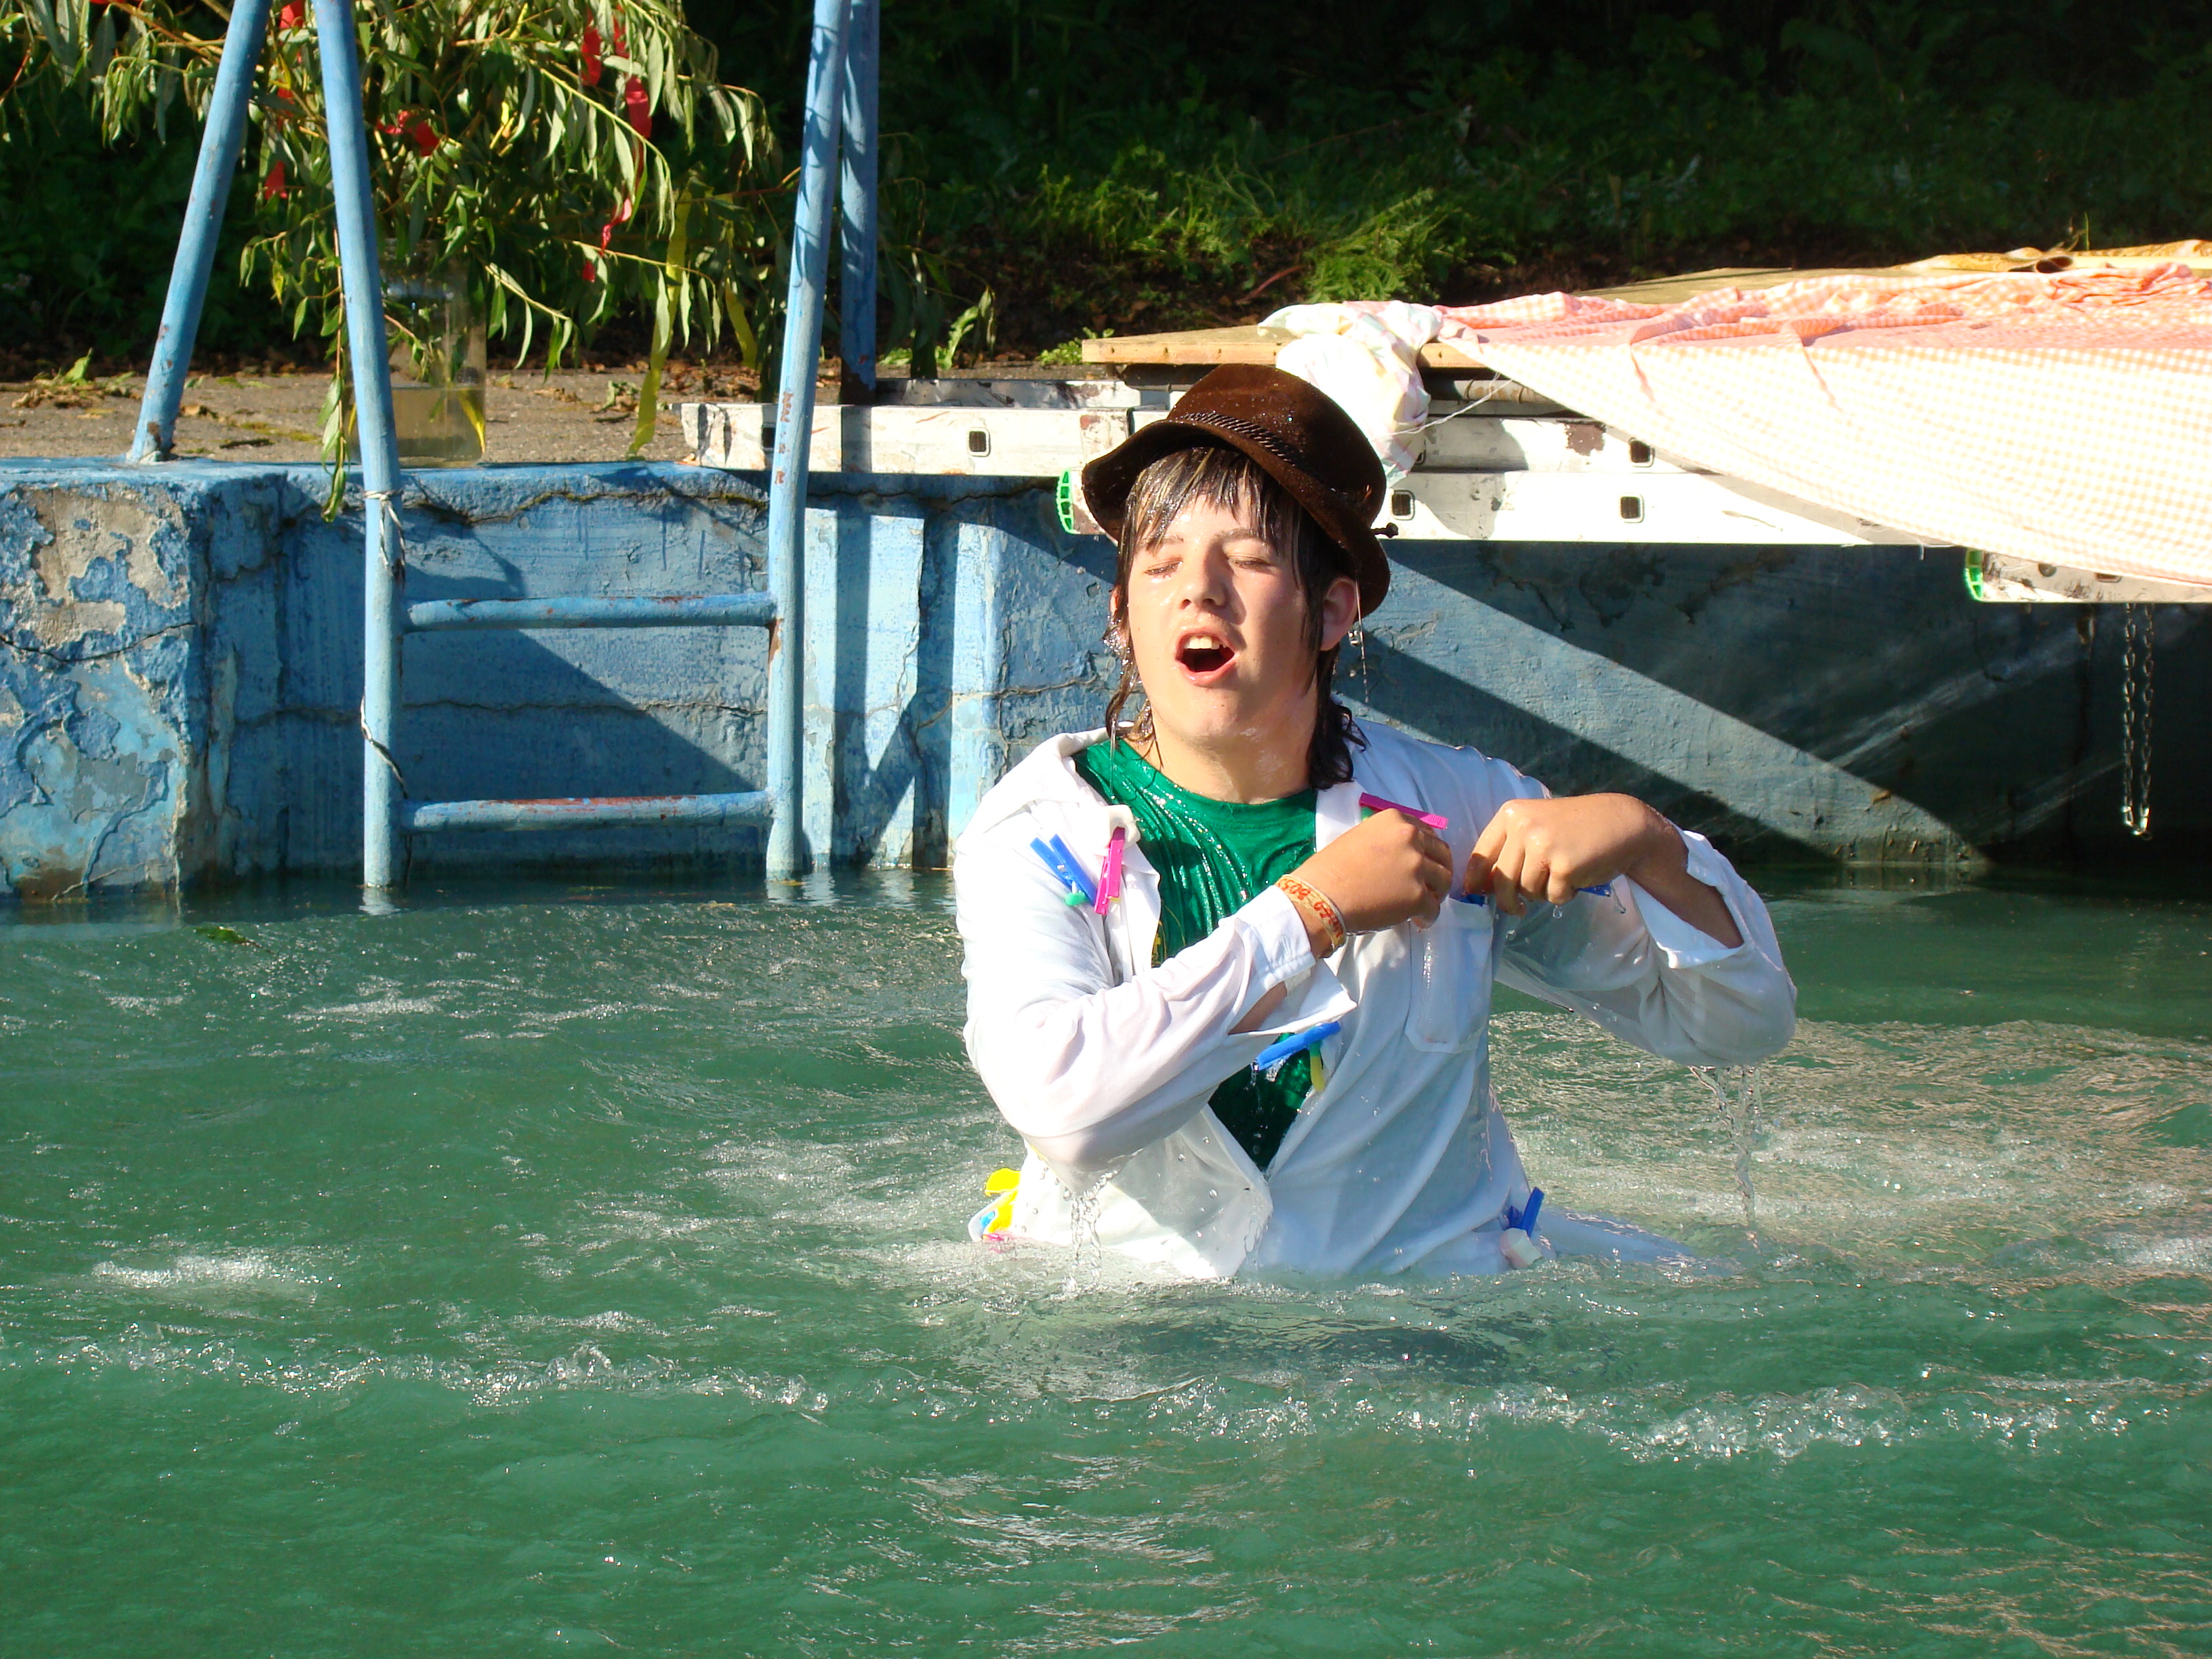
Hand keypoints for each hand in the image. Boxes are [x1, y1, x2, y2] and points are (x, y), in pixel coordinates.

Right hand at [1290, 808, 1454, 945]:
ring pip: (1444, 880)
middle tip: (1432, 884)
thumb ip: (1385, 841)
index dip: (1428, 850)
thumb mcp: (1359, 838)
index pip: (1427, 832)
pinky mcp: (1418, 896)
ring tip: (1426, 904)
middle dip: (1439, 869)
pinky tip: (1418, 921)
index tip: (1425, 861)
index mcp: (1395, 820)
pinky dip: (1428, 917)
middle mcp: (1411, 838)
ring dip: (1437, 893)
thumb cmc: (1330, 868)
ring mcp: (1417, 867)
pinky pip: (1434, 909)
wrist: (1320, 896)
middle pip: (1442, 853)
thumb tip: (1398, 856)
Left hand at [1464, 793, 1670, 916]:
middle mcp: (1523, 827)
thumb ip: (1510, 849)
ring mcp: (1543, 846)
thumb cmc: (1576, 828)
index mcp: (1512, 814)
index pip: (1481, 854)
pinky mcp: (1564, 866)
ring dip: (1543, 892)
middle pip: (1501, 879)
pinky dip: (1564, 894)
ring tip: (1561, 876)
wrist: (1622, 823)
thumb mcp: (1537, 826)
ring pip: (1526, 890)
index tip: (1474, 895)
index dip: (1475, 880)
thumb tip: (1480, 887)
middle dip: (1508, 901)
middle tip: (1517, 909)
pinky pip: (1552, 896)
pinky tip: (1577, 877)